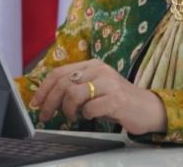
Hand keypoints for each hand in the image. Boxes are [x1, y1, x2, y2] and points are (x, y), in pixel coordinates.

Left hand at [29, 59, 166, 134]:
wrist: (146, 108)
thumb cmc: (116, 100)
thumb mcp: (94, 89)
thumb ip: (75, 88)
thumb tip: (47, 98)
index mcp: (92, 65)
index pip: (59, 72)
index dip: (44, 88)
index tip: (36, 103)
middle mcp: (99, 70)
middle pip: (63, 83)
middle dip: (50, 102)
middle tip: (46, 115)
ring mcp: (109, 83)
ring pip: (73, 94)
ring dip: (68, 110)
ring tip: (73, 117)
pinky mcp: (116, 99)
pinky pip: (90, 108)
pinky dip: (86, 116)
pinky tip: (91, 117)